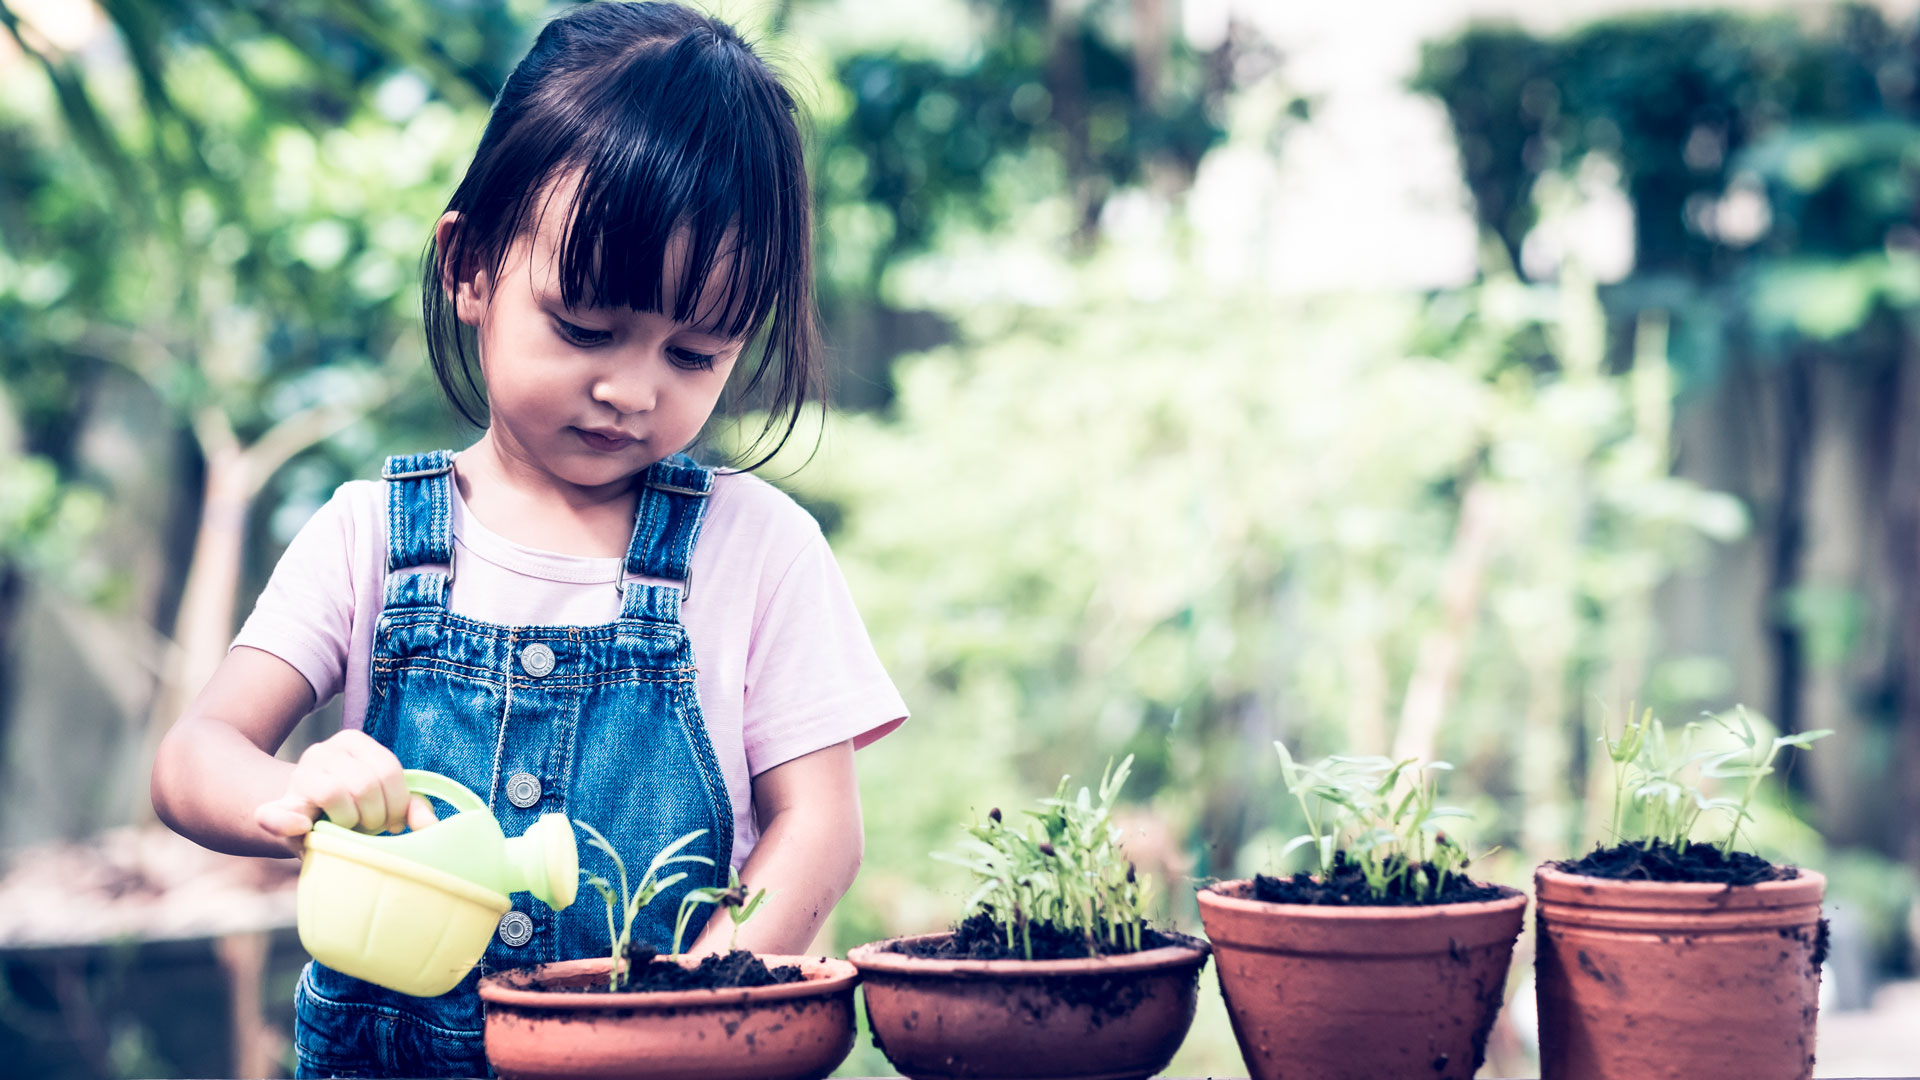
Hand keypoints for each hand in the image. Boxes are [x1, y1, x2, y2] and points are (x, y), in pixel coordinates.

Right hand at [253, 730, 437, 850]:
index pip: (389, 771)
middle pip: (365, 784)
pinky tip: (305, 828)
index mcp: (354, 742)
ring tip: (348, 829)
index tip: (392, 823)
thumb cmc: (353, 808)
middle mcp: (324, 750)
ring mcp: (298, 775)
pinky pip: (280, 814)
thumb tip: (430, 825)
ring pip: (334, 794)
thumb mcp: (384, 800)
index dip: (397, 805)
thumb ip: (412, 807)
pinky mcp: (277, 805)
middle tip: (369, 828)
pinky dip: (289, 823)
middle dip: (374, 816)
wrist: (305, 819)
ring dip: (347, 822)